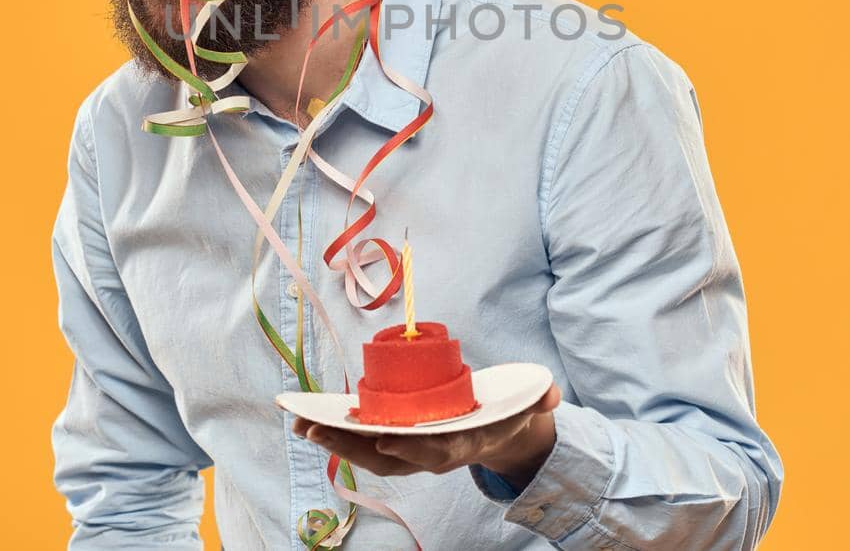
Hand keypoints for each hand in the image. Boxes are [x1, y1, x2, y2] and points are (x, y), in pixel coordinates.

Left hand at [287, 383, 561, 485]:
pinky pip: (360, 445)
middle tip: (314, 427)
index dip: (407, 447)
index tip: (383, 439)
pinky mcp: (393, 445)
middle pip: (385, 455)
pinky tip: (306, 422)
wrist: (493, 434)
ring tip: (299, 423)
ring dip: (332, 441)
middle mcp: (427, 456)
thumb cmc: (503, 413)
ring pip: (365, 454)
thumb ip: (537, 398)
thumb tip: (550, 392)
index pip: (430, 451)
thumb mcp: (523, 406)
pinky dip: (334, 435)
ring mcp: (408, 454)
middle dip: (350, 444)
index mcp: (457, 445)